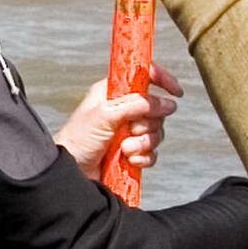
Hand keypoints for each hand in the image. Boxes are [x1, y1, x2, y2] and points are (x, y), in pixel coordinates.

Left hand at [57, 57, 185, 182]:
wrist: (71, 172)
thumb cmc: (77, 139)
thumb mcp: (104, 115)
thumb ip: (135, 104)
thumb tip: (165, 102)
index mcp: (114, 92)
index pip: (144, 76)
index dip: (162, 80)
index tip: (175, 92)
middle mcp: (123, 110)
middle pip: (156, 109)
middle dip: (148, 123)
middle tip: (131, 130)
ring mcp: (128, 132)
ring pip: (157, 132)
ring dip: (143, 142)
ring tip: (125, 149)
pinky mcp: (132, 152)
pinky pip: (152, 153)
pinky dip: (143, 157)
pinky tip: (129, 160)